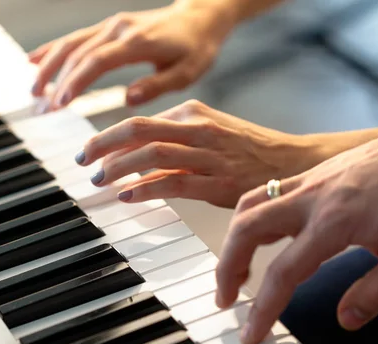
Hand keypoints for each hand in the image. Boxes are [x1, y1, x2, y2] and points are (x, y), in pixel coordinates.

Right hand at [29, 2, 234, 109]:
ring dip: (48, 66)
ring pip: (71, 43)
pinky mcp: (109, 27)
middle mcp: (119, 29)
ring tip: (33, 92)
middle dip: (55, 80)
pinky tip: (33, 60)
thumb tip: (128, 100)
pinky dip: (53, 49)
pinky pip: (76, 37)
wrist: (201, 18)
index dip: (75, 81)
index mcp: (138, 42)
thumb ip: (157, 86)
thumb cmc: (196, 48)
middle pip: (77, 52)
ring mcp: (112, 25)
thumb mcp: (186, 72)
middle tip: (40, 107)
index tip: (59, 103)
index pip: (97, 61)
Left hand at [75, 100, 377, 207]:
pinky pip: (173, 181)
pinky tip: (128, 195)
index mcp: (193, 113)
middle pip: (137, 130)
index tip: (91, 151)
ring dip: (118, 167)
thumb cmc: (249, 152)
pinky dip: (146, 187)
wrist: (294, 164)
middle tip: (83, 160)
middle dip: (102, 145)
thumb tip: (136, 157)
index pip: (139, 121)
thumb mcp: (211, 132)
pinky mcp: (217, 182)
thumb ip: (175, 140)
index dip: (108, 136)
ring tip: (99, 179)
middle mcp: (197, 129)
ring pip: (150, 154)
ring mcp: (207, 155)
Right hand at [215, 94, 377, 343]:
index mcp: (332, 223)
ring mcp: (307, 182)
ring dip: (233, 240)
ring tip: (235, 268)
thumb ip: (377, 291)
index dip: (263, 308)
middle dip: (226, 268)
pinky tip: (261, 234)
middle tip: (226, 296)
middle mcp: (310, 200)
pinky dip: (250, 218)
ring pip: (248, 207)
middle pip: (245, 231)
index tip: (252, 331)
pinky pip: (265, 193)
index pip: (283, 273)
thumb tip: (347, 318)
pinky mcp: (311, 175)